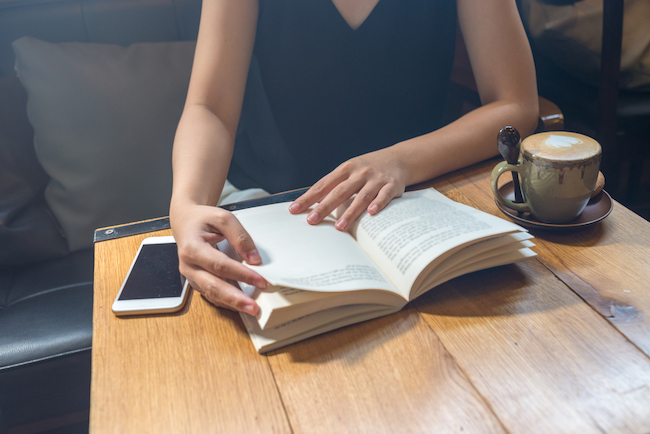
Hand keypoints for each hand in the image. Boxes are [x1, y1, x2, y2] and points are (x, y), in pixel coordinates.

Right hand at [170, 203, 266, 314]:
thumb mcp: (222, 218)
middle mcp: (188, 265)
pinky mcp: (196, 281)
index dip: (241, 274)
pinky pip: (211, 294)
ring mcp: (191, 276)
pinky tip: (240, 305)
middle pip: (213, 286)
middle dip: (235, 299)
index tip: (260, 280)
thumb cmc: (202, 219)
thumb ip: (239, 236)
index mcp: (192, 247)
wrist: (184, 222)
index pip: (220, 265)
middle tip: (254, 308)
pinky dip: (226, 301)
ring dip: (232, 304)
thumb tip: (254, 258)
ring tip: (251, 309)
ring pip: (212, 294)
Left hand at [289, 148, 406, 229]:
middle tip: (311, 221)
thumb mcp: (350, 171)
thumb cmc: (369, 168)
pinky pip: (384, 195)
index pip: (323, 185)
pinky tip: (371, 213)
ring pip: (361, 197)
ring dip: (350, 212)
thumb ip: (335, 185)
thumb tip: (315, 203)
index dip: (308, 198)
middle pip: (339, 192)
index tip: (294, 210)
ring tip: (339, 227)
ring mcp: (376, 179)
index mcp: (346, 169)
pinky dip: (378, 203)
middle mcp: (359, 173)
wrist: (399, 158)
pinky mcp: (392, 185)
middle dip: (324, 207)